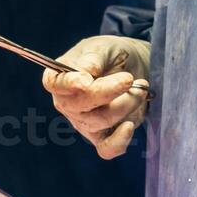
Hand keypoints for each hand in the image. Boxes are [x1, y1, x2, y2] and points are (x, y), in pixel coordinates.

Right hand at [42, 35, 151, 158]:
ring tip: (140, 87)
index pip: (55, 84)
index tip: (86, 80)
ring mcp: (83, 122)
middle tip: (128, 79)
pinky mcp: (103, 136)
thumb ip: (93, 58)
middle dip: (107, 92)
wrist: (130, 68)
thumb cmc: (110, 56)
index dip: (69, 83)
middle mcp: (67, 103)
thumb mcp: (102, 48)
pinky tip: (129, 125)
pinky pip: (106, 148)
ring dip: (125, 104)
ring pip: (99, 121)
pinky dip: (118, 141)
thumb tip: (86, 73)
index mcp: (59, 78)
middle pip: (79, 105)